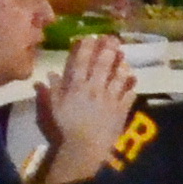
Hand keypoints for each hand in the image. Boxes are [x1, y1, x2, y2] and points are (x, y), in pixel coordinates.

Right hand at [38, 34, 136, 168]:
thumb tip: (49, 74)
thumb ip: (52, 89)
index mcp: (77, 86)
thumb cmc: (66, 127)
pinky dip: (131, 87)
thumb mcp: (54, 108)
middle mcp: (95, 88)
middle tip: (113, 38)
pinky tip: (133, 80)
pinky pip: (129, 95)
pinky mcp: (121, 110)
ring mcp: (111, 98)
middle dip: (108, 49)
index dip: (87, 47)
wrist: (85, 147)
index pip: (82, 62)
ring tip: (124, 56)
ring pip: (119, 76)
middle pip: (103, 64)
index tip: (90, 36)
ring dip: (122, 64)